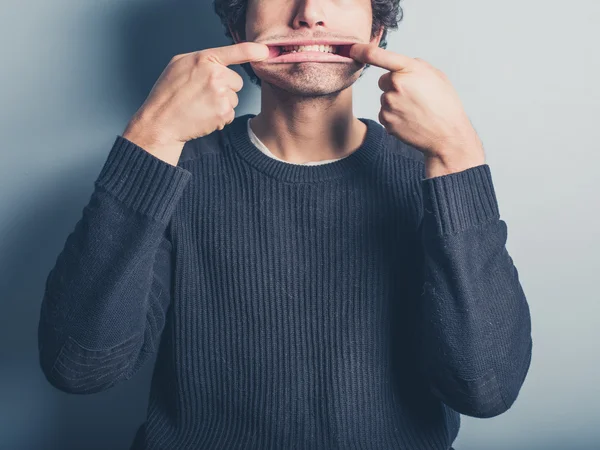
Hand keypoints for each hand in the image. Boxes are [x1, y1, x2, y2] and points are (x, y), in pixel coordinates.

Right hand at [123, 42, 269, 165]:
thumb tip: (220, 62)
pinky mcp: (223, 112)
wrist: (161, 122)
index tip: (266, 51)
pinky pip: (231, 113)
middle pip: (236, 81)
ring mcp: (220, 94)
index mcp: (204, 59)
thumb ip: (202, 60)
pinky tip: (204, 116)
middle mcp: (215, 74)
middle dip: (225, 89)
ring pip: (234, 98)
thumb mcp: (179, 65)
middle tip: (203, 95)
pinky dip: (220, 117)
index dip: (254, 50)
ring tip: (201, 106)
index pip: (236, 52)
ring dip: (222, 104)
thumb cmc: (167, 94)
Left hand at [349, 44, 483, 162]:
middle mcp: (395, 85)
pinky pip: (385, 113)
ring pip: (385, 98)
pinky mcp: (385, 121)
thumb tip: (397, 65)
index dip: (361, 50)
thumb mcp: (436, 75)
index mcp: (408, 69)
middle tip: (414, 95)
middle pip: (383, 80)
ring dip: (395, 102)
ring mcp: (388, 104)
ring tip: (416, 110)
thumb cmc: (444, 103)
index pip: (377, 55)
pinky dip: (394, 116)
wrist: (447, 135)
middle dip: (394, 85)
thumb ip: (414, 65)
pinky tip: (410, 120)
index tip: (352, 49)